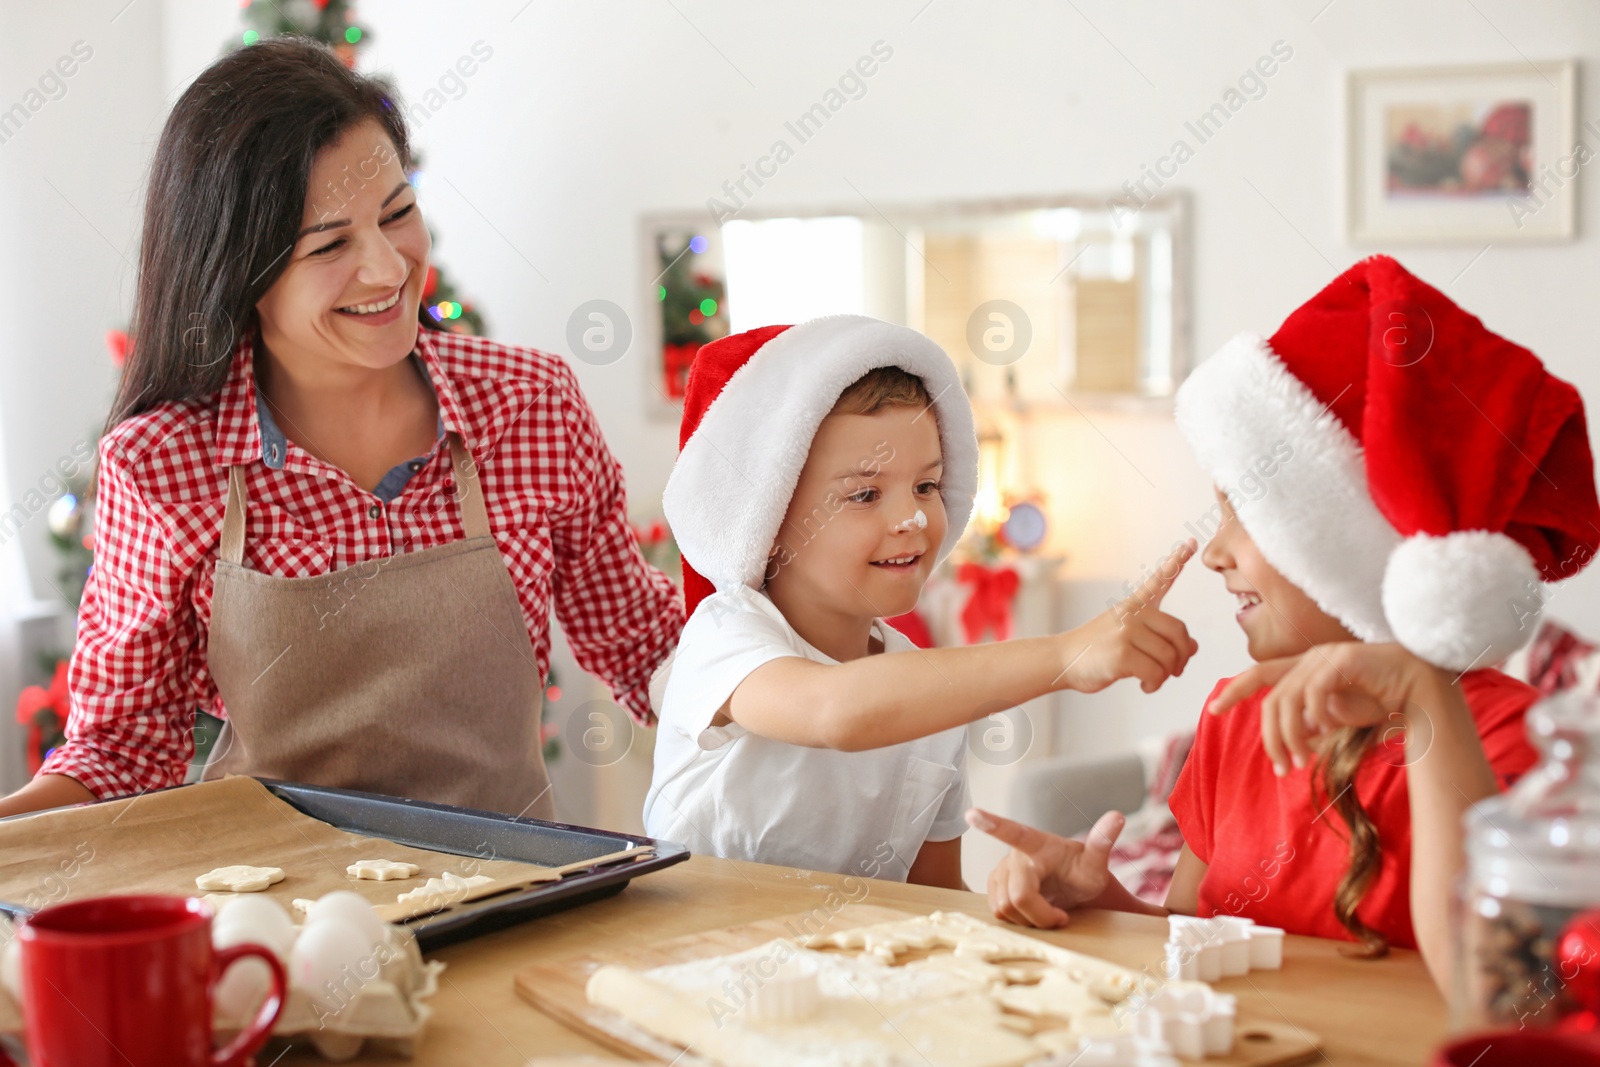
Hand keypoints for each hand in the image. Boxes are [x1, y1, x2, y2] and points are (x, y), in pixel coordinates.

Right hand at [966, 807, 1125, 927]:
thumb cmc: (1084, 874)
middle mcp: (1014, 855)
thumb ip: (1104, 841)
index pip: (1013, 832)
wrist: (1074, 888)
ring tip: (1048, 914)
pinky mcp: (994, 887)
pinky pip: (998, 912)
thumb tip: (1118, 814)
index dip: (992, 824)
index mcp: (1037, 844)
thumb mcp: (1096, 864)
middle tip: (1063, 918)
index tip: (972, 814)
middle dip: (1041, 916)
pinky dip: (1018, 921)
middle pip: (1017, 897)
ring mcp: (1000, 871)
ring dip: (1029, 920)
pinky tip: (1033, 913)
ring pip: (1004, 908)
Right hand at [1061, 540, 1198, 693]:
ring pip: (1169, 656)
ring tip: (1153, 679)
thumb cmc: (1098, 651)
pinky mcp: (1121, 653)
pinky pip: (1156, 672)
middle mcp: (1132, 614)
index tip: (1191, 543)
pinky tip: (1145, 685)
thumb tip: (1194, 647)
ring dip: (1166, 675)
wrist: (1063, 659)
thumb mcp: (1129, 637)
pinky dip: (1154, 684)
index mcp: (1134, 605)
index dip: (1177, 561)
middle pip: (1179, 632)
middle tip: (1175, 670)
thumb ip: (1161, 638)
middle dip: (1182, 656)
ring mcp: (1126, 631)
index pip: (1160, 579)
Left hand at [1207, 641, 1446, 775]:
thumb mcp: (1338, 719)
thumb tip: (1292, 739)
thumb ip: (1312, 724)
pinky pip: (1315, 690)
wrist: (1421, 688)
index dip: (1234, 691)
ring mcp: (1325, 656)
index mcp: (1304, 669)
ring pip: (1288, 699)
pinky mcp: (1343, 659)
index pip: (1259, 674)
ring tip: (1302, 761)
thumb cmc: (1381, 701)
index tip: (1211, 711)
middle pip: (1271, 699)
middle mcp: (1309, 659)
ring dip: (1290, 736)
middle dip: (1270, 737)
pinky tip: (1326, 732)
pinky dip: (1315, 714)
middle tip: (1281, 768)